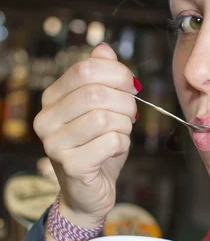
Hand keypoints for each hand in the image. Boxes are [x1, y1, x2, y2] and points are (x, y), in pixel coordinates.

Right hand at [34, 43, 138, 224]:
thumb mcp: (102, 107)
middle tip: (131, 113)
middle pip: (96, 93)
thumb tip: (104, 49)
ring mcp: (54, 144)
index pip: (85, 69)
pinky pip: (111, 141)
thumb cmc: (97, 145)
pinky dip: (122, 143)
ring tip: (121, 131)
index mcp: (52, 98)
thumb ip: (101, 77)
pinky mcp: (70, 165)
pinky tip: (115, 149)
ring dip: (124, 124)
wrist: (89, 191)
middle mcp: (46, 119)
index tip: (131, 85)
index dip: (116, 73)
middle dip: (124, 101)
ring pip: (105, 118)